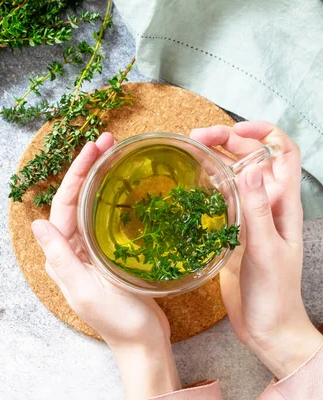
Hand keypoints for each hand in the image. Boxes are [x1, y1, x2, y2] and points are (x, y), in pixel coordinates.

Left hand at [31, 133, 180, 398]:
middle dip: (87, 168)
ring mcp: (90, 250)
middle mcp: (73, 249)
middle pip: (75, 199)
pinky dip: (112, 198)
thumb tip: (36, 226)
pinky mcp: (108, 254)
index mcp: (63, 255)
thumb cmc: (118, 321)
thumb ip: (61, 259)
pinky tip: (124, 185)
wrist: (143, 343)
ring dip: (99, 179)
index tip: (92, 149)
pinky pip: (105, 219)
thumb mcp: (86, 290)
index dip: (76, 174)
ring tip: (114, 153)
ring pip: (90, 205)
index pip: (63, 206)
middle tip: (107, 141)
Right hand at [191, 121, 322, 378]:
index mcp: (282, 204)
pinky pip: (220, 199)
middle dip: (228, 141)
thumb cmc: (275, 293)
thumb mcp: (265, 252)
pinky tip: (187, 186)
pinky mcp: (231, 232)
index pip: (283, 152)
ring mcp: (248, 218)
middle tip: (195, 139)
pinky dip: (206, 186)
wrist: (268, 327)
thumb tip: (248, 168)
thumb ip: (256, 212)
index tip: (233, 129)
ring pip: (234, 176)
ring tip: (188, 153)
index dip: (263, 132)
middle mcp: (266, 205)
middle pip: (252, 158)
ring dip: (215, 160)